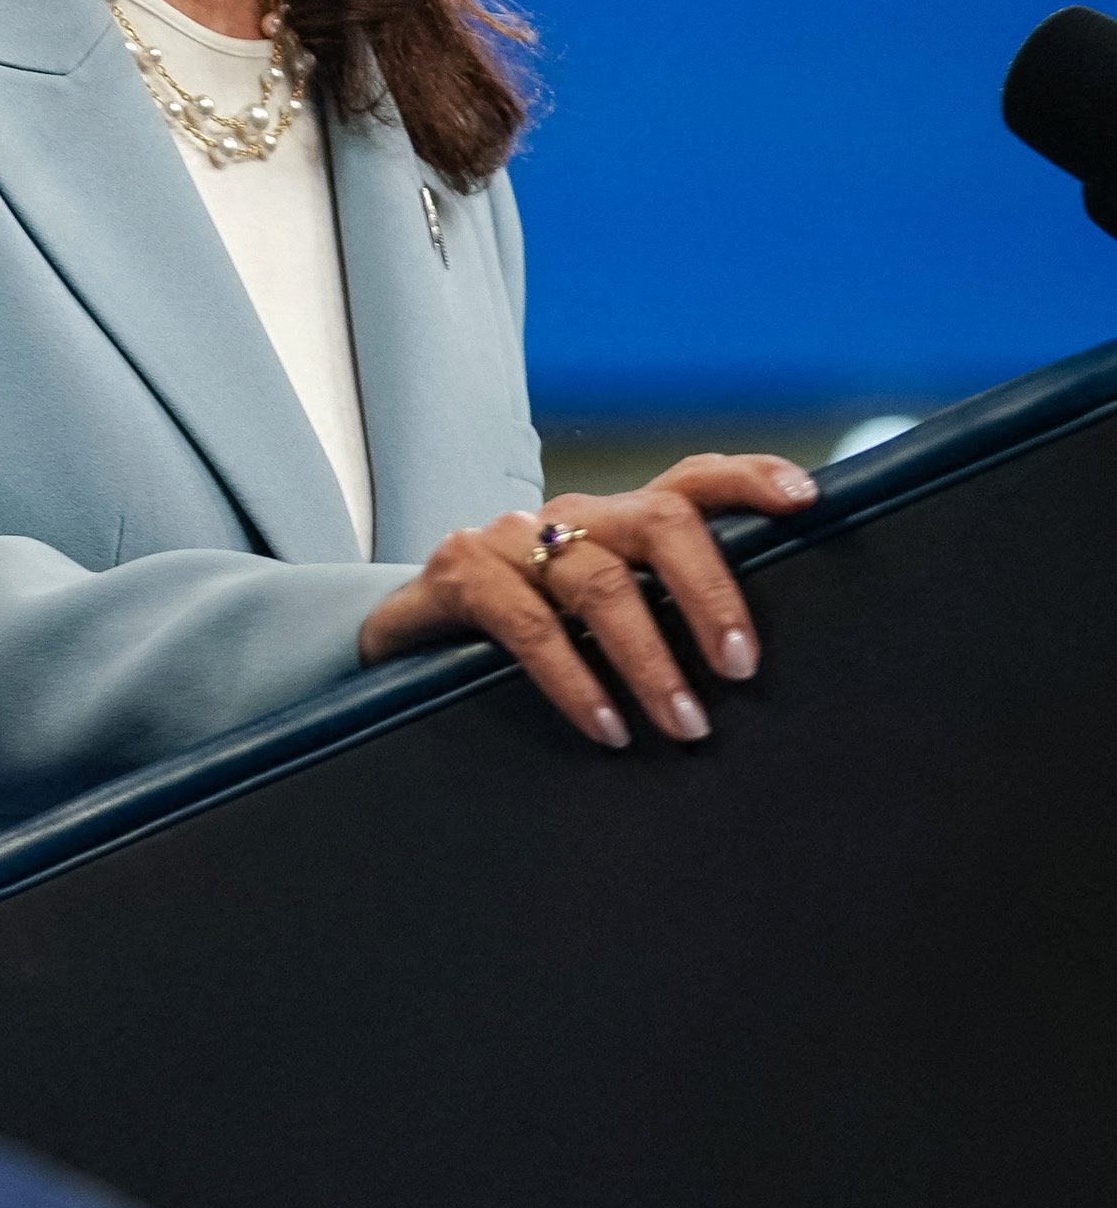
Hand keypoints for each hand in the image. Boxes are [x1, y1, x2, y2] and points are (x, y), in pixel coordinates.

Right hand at [357, 454, 818, 747]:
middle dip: (710, 591)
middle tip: (741, 668)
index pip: (692, 480)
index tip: (805, 499)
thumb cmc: (523, 643)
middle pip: (659, 519)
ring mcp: (510, 538)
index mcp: (615, 523)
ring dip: (649, 657)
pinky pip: (526, 623)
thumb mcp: (597, 627)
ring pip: (598, 578)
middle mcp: (569, 518)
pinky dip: (574, 679)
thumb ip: (658, 626)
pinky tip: (607, 728)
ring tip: (686, 725)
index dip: (748, 480)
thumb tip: (751, 676)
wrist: (401, 648)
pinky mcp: (458, 573)